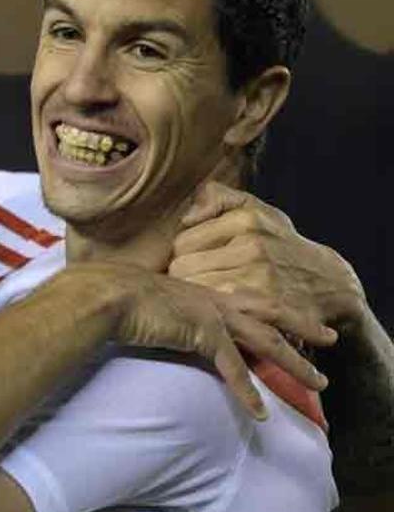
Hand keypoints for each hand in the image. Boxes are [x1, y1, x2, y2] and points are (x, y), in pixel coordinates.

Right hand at [107, 264, 328, 419]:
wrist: (102, 294)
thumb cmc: (109, 294)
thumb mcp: (140, 296)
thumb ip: (154, 305)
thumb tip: (146, 315)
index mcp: (197, 288)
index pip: (245, 299)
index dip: (269, 310)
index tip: (288, 319)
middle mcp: (211, 297)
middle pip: (270, 311)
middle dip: (302, 324)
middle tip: (328, 336)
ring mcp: (210, 314)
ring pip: (266, 341)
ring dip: (295, 363)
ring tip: (318, 382)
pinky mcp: (202, 334)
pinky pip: (233, 369)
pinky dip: (248, 393)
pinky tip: (260, 413)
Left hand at [170, 181, 349, 343]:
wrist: (330, 284)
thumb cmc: (280, 244)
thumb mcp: (255, 208)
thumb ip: (216, 197)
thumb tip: (187, 218)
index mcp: (246, 220)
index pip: (181, 243)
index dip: (184, 255)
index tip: (198, 261)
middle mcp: (252, 247)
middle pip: (182, 270)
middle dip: (186, 277)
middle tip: (201, 282)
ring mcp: (259, 280)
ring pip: (195, 293)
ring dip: (197, 297)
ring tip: (211, 296)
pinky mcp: (264, 311)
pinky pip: (216, 314)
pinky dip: (214, 314)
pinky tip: (222, 313)